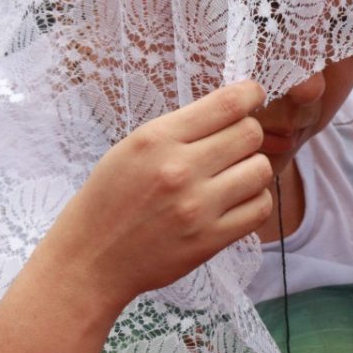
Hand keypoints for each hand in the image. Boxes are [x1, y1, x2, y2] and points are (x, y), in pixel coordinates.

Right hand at [40, 81, 273, 311]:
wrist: (91, 258)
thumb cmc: (110, 199)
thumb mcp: (132, 147)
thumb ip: (180, 129)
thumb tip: (231, 111)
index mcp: (157, 139)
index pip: (227, 104)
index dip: (250, 94)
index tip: (253, 96)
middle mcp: (180, 170)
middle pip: (250, 134)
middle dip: (248, 134)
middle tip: (234, 145)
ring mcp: (197, 207)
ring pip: (261, 170)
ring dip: (252, 168)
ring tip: (234, 176)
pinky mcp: (210, 240)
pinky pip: (259, 208)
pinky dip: (255, 200)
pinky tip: (236, 200)